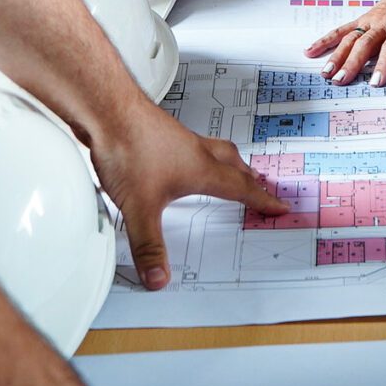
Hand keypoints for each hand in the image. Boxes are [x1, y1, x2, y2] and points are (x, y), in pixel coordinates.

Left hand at [87, 100, 286, 291]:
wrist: (107, 109)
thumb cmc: (128, 145)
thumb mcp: (139, 207)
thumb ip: (148, 246)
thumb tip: (158, 277)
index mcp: (201, 169)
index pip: (240, 188)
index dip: (262, 200)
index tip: (279, 205)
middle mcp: (194, 150)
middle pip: (232, 163)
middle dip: (248, 176)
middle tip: (258, 184)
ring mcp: (176, 138)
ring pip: (212, 149)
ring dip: (224, 161)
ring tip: (224, 170)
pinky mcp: (158, 132)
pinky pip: (189, 144)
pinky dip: (196, 154)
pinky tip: (177, 161)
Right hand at [304, 0, 385, 85]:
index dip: (383, 64)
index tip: (375, 80)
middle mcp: (384, 24)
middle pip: (365, 45)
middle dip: (352, 63)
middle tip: (341, 80)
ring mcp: (370, 21)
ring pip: (350, 39)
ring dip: (336, 55)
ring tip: (325, 72)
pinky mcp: (362, 19)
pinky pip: (342, 30)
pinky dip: (326, 40)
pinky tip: (311, 51)